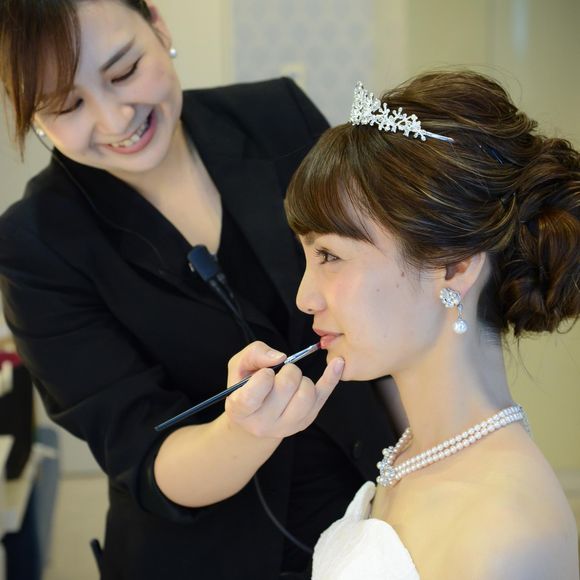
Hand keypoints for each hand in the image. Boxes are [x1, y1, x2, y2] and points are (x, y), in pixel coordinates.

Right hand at [225, 341, 343, 438]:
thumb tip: (281, 357)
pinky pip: (323, 395)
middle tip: (280, 372)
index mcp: (241, 410)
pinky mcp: (307, 419)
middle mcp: (263, 423)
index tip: (266, 372)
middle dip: (287, 371)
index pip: (252, 396)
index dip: (262, 378)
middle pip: (286, 388)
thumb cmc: (246, 386)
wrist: (256, 416)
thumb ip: (254, 354)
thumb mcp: (239, 366)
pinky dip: (331, 378)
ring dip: (301, 378)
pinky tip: (338, 363)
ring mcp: (288, 425)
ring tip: (291, 380)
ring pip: (306, 394)